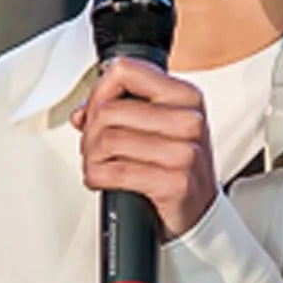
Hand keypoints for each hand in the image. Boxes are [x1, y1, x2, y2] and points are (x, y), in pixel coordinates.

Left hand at [73, 56, 217, 239]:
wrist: (199, 211)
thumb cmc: (176, 166)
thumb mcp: (160, 125)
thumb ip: (123, 106)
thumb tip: (82, 112)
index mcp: (186, 96)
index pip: (126, 70)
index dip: (100, 91)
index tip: (97, 110)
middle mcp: (189, 120)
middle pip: (109, 110)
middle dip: (90, 131)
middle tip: (93, 146)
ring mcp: (185, 152)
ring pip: (108, 140)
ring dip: (91, 157)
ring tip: (98, 163)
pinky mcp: (175, 182)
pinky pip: (115, 172)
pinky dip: (97, 177)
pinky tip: (103, 179)